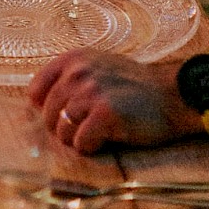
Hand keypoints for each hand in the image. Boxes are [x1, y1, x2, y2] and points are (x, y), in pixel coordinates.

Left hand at [29, 49, 199, 153]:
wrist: (172, 95)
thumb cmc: (134, 86)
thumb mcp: (98, 67)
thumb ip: (70, 78)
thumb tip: (37, 102)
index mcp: (73, 59)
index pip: (35, 90)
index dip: (44, 109)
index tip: (60, 117)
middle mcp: (78, 72)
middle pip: (47, 114)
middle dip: (62, 129)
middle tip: (84, 130)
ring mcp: (91, 92)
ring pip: (61, 131)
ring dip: (75, 140)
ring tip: (94, 136)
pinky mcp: (105, 114)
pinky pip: (81, 142)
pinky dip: (89, 148)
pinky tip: (103, 142)